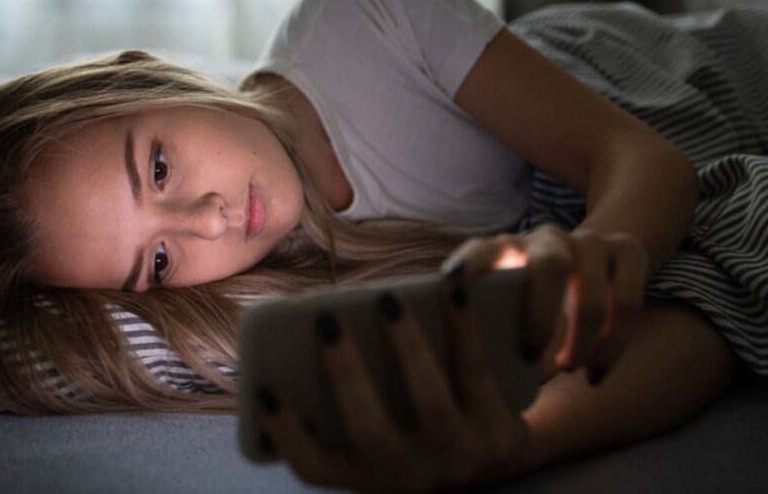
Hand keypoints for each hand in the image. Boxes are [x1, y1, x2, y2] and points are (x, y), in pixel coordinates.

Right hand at [256, 290, 537, 492]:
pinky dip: (464, 330)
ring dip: (406, 346)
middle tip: (326, 321)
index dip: (286, 434)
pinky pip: (477, 374)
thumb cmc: (417, 419)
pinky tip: (453, 292)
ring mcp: (459, 457)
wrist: (500, 449)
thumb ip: (351, 393)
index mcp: (369, 474)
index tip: (265, 388)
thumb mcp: (383, 423)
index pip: (315, 468)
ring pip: (430, 403)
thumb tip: (317, 330)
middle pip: (370, 433)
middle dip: (346, 375)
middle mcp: (411, 475)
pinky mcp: (502, 436)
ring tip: (387, 299)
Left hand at [441, 223, 647, 384]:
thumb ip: (488, 320)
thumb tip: (467, 374)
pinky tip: (595, 375)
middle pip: (550, 267)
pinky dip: (614, 345)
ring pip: (593, 292)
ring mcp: (591, 242)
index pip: (482, 250)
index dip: (469, 264)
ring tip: (569, 369)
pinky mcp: (628, 251)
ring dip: (582, 340)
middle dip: (542, 315)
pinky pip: (628, 302)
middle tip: (529, 355)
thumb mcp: (506, 299)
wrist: (587, 260)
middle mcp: (547, 238)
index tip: (451, 284)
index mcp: (506, 248)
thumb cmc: (528, 298)